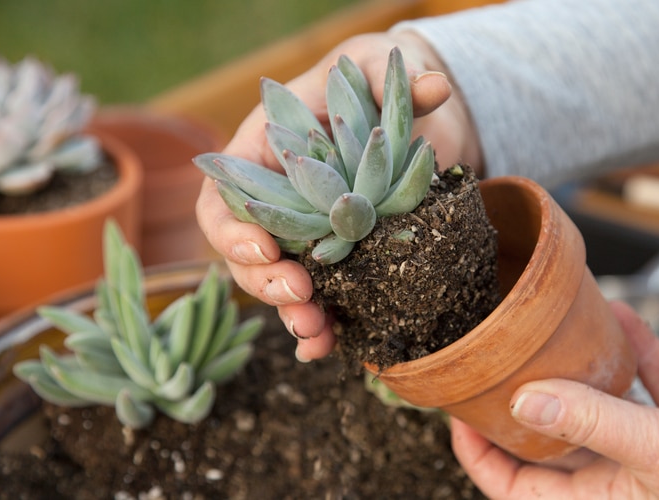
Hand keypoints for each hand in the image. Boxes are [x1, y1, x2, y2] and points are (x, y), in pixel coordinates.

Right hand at [196, 31, 481, 360]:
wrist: (399, 117)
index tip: (266, 249)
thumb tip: (434, 86)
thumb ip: (391, 79)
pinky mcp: (334, 259)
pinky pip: (315, 298)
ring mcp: (301, 235)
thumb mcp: (377, 73)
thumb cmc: (370, 86)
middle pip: (245, 254)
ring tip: (317, 334)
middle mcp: (274, 201)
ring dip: (290, 314)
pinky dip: (318, 325)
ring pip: (277, 284)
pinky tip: (331, 346)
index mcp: (262, 154)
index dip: (233, 230)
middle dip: (265, 283)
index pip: (223, 198)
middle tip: (300, 297)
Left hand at [451, 301, 658, 498]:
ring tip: (552, 329)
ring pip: (605, 406)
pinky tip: (619, 317)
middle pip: (555, 441)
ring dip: (584, 368)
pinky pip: (654, 385)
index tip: (457, 413)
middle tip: (496, 356)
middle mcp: (629, 481)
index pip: (521, 489)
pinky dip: (637, 353)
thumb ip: (595, 422)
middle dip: (527, 398)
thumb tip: (525, 399)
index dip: (482, 455)